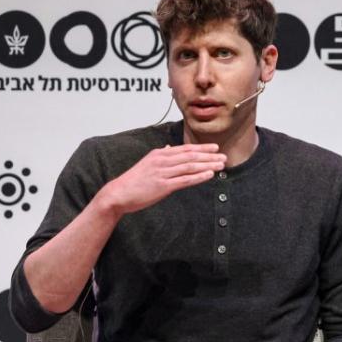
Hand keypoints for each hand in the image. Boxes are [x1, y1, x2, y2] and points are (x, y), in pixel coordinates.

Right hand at [96, 143, 225, 216]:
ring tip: (220, 165)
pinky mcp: (163, 186)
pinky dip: (199, 176)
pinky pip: (185, 180)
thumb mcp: (147, 163)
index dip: (202, 148)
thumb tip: (169, 148)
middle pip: (191, 156)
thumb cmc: (134, 180)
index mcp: (159, 154)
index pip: (185, 149)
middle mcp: (162, 161)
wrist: (118, 193)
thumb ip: (161, 156)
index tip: (215, 148)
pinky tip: (209, 175)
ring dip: (207, 165)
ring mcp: (163, 173)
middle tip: (223, 157)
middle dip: (209, 156)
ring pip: (190, 166)